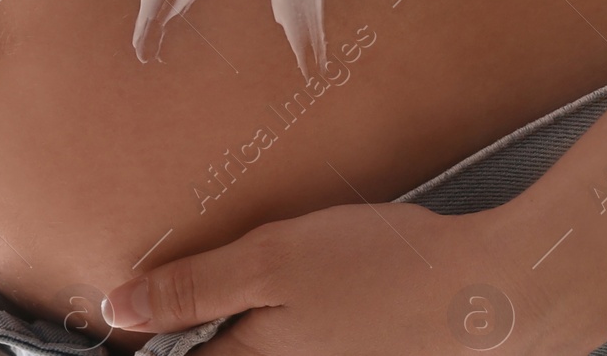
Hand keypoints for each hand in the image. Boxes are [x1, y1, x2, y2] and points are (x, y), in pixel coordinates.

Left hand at [98, 203, 601, 355]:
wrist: (490, 295)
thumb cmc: (381, 270)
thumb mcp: (274, 260)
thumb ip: (193, 287)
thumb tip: (116, 310)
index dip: (149, 335)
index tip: (131, 310)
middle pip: (221, 353)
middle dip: (197, 329)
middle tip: (188, 286)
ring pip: (261, 350)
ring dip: (243, 322)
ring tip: (251, 285)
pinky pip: (303, 347)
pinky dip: (284, 328)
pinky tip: (311, 294)